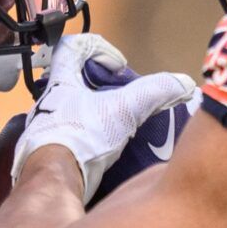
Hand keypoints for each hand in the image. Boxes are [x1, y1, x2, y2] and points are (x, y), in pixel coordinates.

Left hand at [11, 34, 194, 202]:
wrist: (54, 180)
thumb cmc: (80, 139)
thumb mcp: (124, 110)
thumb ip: (153, 93)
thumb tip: (182, 83)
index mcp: (62, 82)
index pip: (72, 46)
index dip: (98, 47)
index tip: (117, 66)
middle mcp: (49, 102)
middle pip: (71, 80)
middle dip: (98, 86)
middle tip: (120, 96)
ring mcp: (45, 127)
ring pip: (69, 110)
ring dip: (92, 113)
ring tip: (114, 125)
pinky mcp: (47, 152)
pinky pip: (68, 137)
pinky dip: (86, 139)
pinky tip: (101, 150)